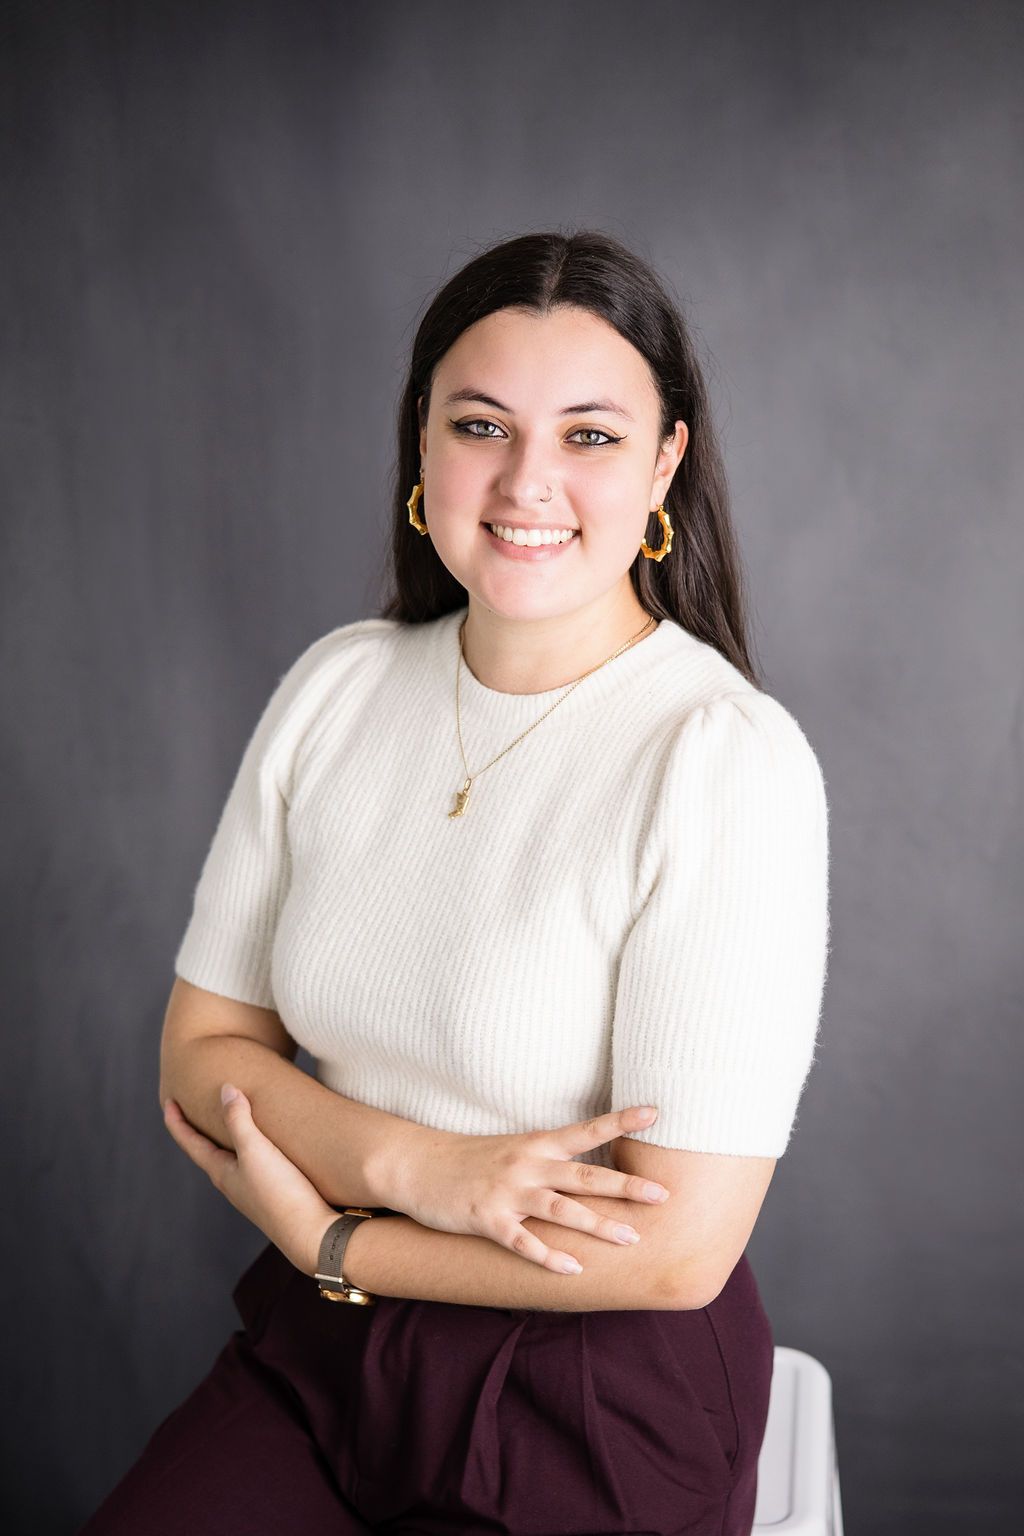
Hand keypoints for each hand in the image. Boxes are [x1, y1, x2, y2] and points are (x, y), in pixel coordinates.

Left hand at [162, 1085, 335, 1277]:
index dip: (177, 1122)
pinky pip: (254, 1162)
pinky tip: (267, 1142)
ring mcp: (253, 1189)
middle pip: (208, 1151)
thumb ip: (239, 1120)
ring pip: (232, 1157)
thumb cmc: (280, 1193)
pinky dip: (251, 1145)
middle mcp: (233, 1182)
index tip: (169, 1101)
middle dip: (200, 1129)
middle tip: (194, 1107)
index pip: (191, 1143)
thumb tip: (226, 1090)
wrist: (311, 1233)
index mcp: (221, 1173)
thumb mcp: (256, 1151)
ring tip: (231, 1120)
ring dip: (227, 1137)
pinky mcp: (275, 1191)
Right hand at [389, 1105, 671, 1275]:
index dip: (621, 1120)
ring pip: (561, 1210)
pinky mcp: (487, 1220)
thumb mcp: (513, 1150)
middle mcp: (527, 1164)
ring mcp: (507, 1192)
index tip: (655, 1112)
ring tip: (631, 1238)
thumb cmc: (469, 1159)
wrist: (416, 1164)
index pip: (587, 1130)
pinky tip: (572, 1270)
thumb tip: (589, 1174)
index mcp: (536, 1144)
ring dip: (598, 1225)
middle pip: (584, 1175)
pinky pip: (523, 1242)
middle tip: (661, 1193)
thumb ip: (548, 1159)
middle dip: (625, 1186)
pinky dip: (548, 1256)